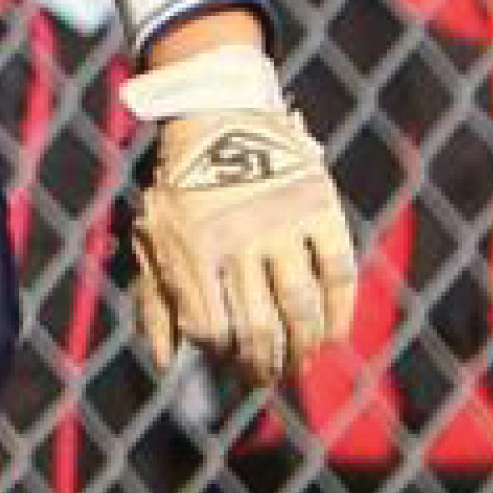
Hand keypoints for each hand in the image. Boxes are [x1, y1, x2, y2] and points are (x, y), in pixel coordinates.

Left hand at [122, 47, 358, 388]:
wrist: (218, 113)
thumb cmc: (181, 187)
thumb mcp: (153, 236)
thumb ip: (155, 302)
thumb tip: (166, 365)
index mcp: (191, 246)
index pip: (211, 329)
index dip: (220, 355)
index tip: (226, 362)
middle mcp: (237, 238)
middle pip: (259, 328)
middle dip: (264, 366)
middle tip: (266, 379)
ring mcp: (281, 222)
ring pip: (300, 308)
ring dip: (303, 348)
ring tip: (299, 364)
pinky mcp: (318, 207)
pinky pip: (337, 272)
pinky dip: (340, 311)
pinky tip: (333, 336)